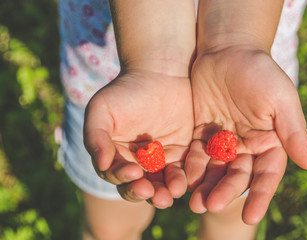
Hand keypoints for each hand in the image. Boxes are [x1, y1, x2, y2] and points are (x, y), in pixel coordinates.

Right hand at [84, 69, 193, 207]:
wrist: (160, 73)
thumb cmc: (126, 90)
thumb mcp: (102, 108)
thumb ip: (96, 136)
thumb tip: (100, 164)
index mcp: (115, 154)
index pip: (115, 174)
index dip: (122, 177)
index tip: (133, 172)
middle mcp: (136, 162)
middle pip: (138, 186)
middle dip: (144, 192)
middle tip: (152, 193)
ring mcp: (160, 160)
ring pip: (160, 184)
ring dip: (164, 193)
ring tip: (169, 194)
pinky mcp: (181, 154)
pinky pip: (181, 172)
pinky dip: (182, 180)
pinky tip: (183, 183)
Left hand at [185, 46, 306, 223]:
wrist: (226, 50)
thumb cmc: (258, 71)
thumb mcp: (279, 98)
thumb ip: (292, 131)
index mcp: (269, 142)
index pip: (266, 174)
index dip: (260, 195)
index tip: (250, 217)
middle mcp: (246, 146)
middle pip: (236, 175)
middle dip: (225, 191)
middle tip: (210, 206)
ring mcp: (222, 141)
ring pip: (214, 170)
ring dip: (204, 186)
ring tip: (193, 202)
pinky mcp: (200, 134)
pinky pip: (195, 154)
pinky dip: (190, 167)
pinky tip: (181, 179)